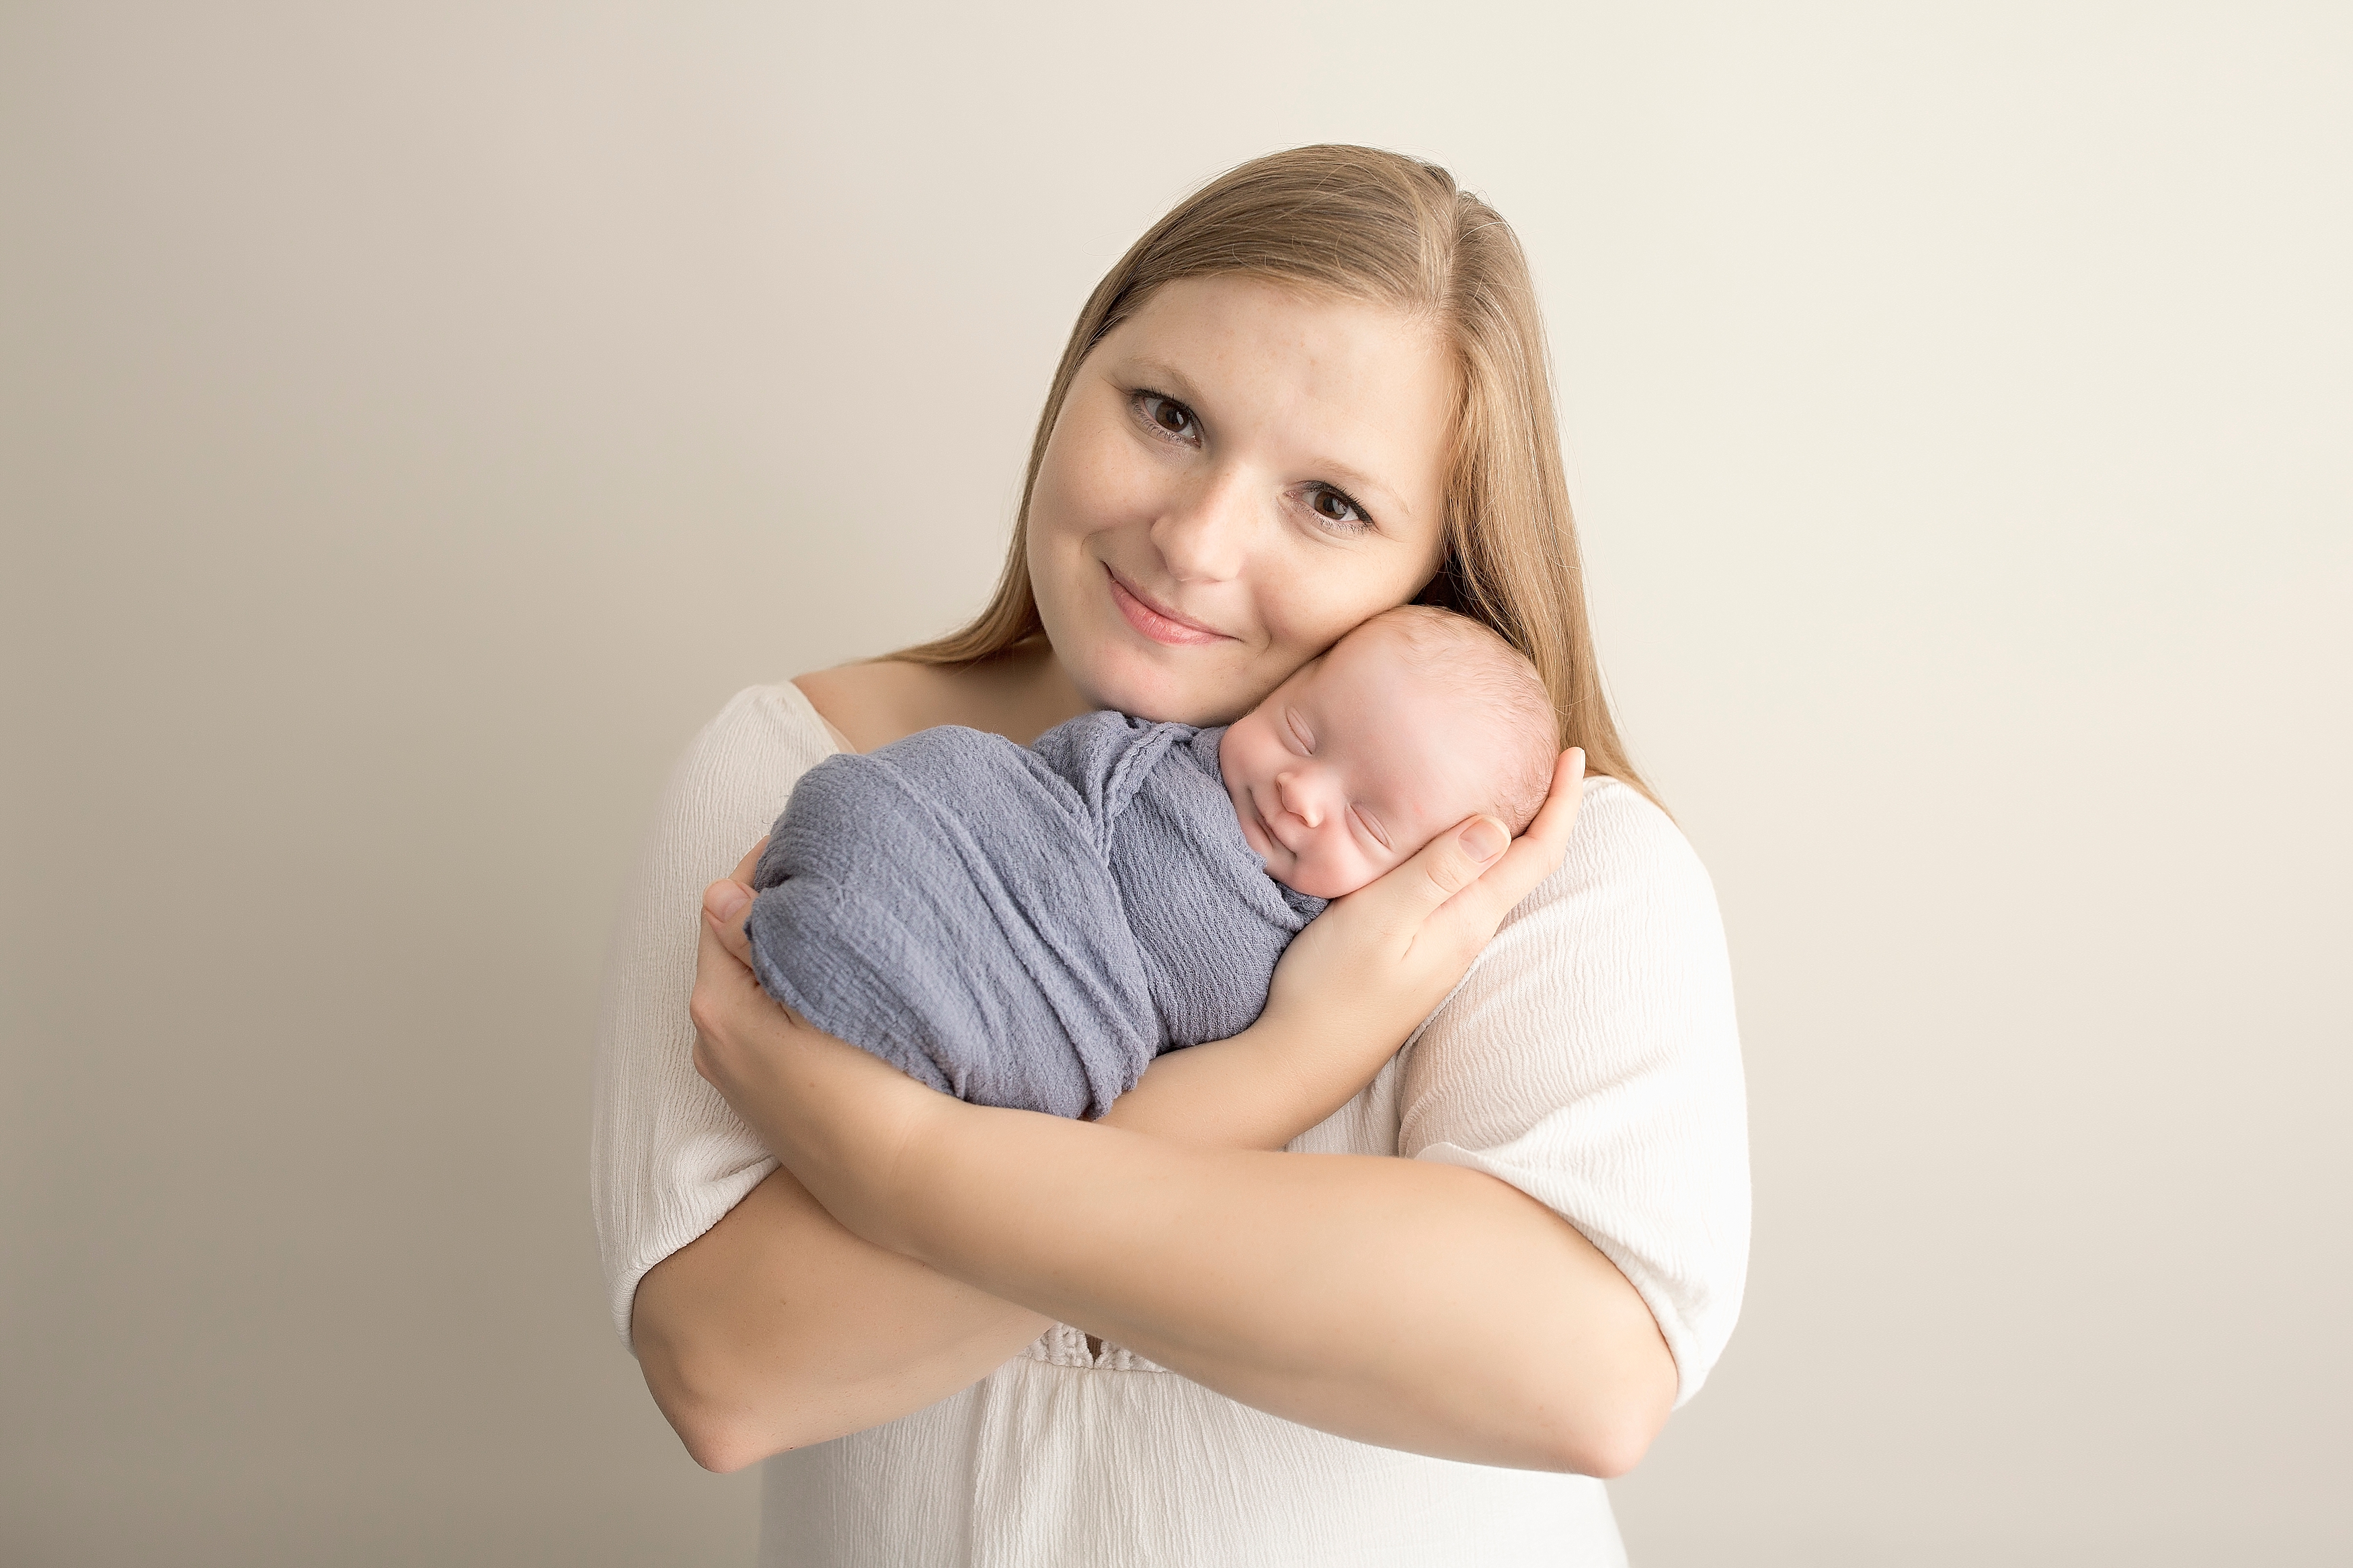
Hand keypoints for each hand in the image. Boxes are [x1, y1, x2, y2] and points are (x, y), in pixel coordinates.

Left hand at [688, 840, 950, 1243]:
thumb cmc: (867, 1084)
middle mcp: (713, 1045)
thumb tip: (721, 894)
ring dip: (780, 953)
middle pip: (732, 948)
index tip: (805, 843)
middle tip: (824, 875)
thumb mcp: (810, 1000)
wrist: (902, 1174)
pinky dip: (786, 993)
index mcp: (716, 1008)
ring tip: (832, 924)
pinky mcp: (767, 1098)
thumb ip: (755, 942)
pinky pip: (765, 1022)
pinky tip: (831, 987)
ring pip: (749, 986)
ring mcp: (739, 1076)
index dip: (763, 870)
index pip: (721, 909)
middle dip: (770, 910)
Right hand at [1253, 749, 1586, 1098]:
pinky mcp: (1422, 954)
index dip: (1562, 802)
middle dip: (1548, 810)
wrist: (1302, 1058)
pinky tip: (1455, 844)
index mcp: (1468, 918)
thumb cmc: (1331, 987)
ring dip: (1514, 833)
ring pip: (1497, 879)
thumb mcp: (1380, 916)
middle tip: (1551, 760)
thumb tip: (1498, 824)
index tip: (1572, 754)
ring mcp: (1446, 947)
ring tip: (1513, 787)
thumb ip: (1437, 870)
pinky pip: (1466, 893)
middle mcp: (1468, 933)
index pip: (1537, 853)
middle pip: (1527, 863)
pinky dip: (1478, 857)